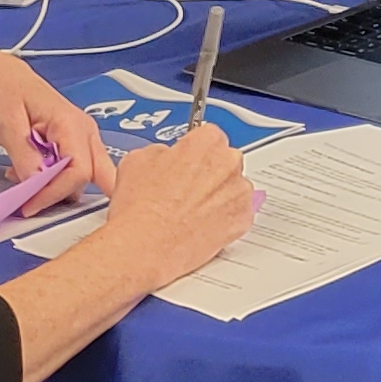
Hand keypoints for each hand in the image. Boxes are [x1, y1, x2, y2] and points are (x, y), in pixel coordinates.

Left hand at [0, 48, 109, 214]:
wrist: (2, 78)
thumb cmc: (4, 91)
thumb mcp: (6, 121)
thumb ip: (23, 153)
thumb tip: (35, 183)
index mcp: (72, 123)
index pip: (79, 170)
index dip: (55, 192)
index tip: (29, 204)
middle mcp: (86, 132)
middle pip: (98, 177)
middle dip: (67, 195)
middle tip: (34, 203)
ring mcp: (85, 139)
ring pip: (88, 179)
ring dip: (58, 189)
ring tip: (24, 182)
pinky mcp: (76, 146)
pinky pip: (76, 173)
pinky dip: (56, 183)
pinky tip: (30, 175)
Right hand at [94, 120, 253, 290]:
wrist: (146, 245)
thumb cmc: (141, 207)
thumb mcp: (137, 160)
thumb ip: (160, 151)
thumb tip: (165, 156)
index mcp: (207, 141)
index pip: (208, 136)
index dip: (192, 152)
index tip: (186, 162)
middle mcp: (229, 163)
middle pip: (224, 161)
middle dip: (207, 173)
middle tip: (184, 189)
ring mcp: (239, 193)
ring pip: (233, 188)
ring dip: (217, 196)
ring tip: (190, 210)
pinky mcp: (243, 220)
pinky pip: (237, 214)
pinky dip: (224, 219)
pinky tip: (201, 224)